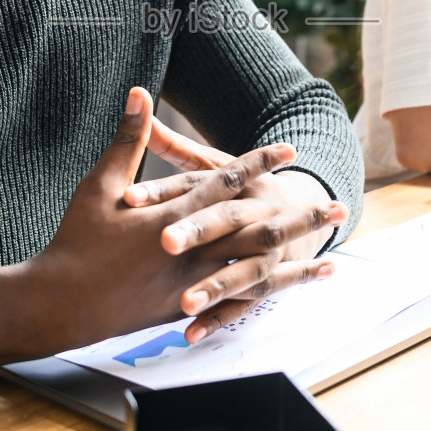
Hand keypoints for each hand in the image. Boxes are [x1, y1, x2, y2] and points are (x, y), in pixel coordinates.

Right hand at [11, 88, 330, 355]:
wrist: (58, 306)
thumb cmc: (76, 243)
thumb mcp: (99, 186)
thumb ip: (128, 141)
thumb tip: (140, 94)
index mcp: (174, 217)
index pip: (225, 183)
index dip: (259, 164)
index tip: (289, 151)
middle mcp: (192, 252)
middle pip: (256, 230)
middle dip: (299, 217)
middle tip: (338, 207)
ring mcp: (192, 285)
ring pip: (255, 270)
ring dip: (296, 260)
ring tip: (333, 253)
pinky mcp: (185, 310)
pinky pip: (238, 304)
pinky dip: (268, 296)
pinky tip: (290, 293)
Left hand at [124, 115, 345, 342]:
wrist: (302, 212)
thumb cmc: (240, 188)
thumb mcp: (208, 162)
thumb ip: (170, 142)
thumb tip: (136, 98)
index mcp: (239, 181)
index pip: (198, 183)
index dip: (163, 190)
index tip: (128, 198)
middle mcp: (256, 214)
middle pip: (227, 222)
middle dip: (197, 232)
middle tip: (164, 242)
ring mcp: (265, 252)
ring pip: (243, 269)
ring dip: (216, 286)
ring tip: (185, 302)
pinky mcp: (262, 283)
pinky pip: (244, 305)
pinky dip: (219, 319)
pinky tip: (190, 332)